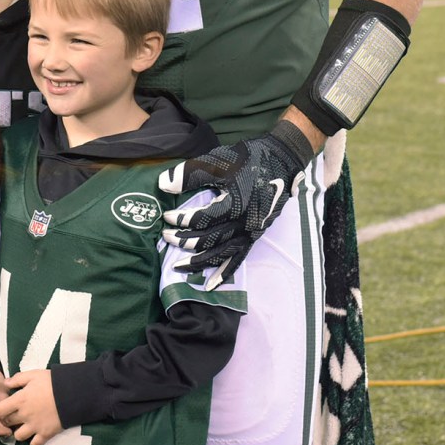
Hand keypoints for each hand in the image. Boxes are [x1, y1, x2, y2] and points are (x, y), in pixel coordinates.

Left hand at [0, 369, 61, 444]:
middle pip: (7, 424)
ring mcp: (35, 426)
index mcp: (20, 400)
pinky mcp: (45, 434)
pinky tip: (33, 435)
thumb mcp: (33, 374)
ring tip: (22, 426)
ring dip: (18, 432)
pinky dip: (32, 441)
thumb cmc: (51, 381)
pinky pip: (34, 444)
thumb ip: (17, 379)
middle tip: (9, 417)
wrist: (71, 393)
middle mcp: (24, 415)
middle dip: (5, 421)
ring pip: (19, 436)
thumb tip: (5, 383)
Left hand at [158, 122, 313, 287]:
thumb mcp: (218, 160)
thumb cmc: (248, 159)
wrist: (282, 160)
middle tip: (165, 237)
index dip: (181, 220)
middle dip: (184, 241)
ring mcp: (250, 233)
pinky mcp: (255, 236)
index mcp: (235, 205)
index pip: (202, 219)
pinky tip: (210, 285)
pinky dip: (223, 274)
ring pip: (221, 254)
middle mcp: (244, 224)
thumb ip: (190, 173)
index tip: (167, 217)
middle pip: (209, 240)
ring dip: (199, 262)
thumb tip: (163, 185)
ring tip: (178, 266)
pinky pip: (238, 259)